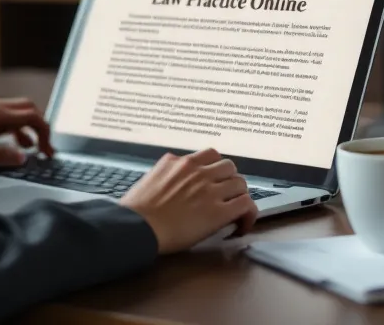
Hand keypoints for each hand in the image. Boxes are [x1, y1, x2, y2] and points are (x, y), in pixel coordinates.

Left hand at [0, 97, 54, 166]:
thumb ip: (0, 154)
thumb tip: (23, 158)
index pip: (31, 116)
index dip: (44, 132)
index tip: (47, 150)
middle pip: (29, 109)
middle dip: (41, 127)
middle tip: (46, 148)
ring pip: (19, 115)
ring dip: (30, 130)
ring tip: (35, 150)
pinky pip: (9, 121)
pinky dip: (18, 132)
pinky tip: (16, 146)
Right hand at [120, 149, 257, 253]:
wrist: (137, 227)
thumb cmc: (135, 211)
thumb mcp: (149, 180)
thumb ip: (166, 175)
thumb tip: (172, 184)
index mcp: (177, 162)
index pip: (209, 155)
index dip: (215, 169)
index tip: (214, 180)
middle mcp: (196, 171)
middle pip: (228, 167)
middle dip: (228, 181)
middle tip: (225, 196)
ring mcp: (209, 190)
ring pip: (240, 183)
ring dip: (239, 196)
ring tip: (234, 211)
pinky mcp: (218, 212)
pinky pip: (246, 205)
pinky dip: (249, 214)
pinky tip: (242, 225)